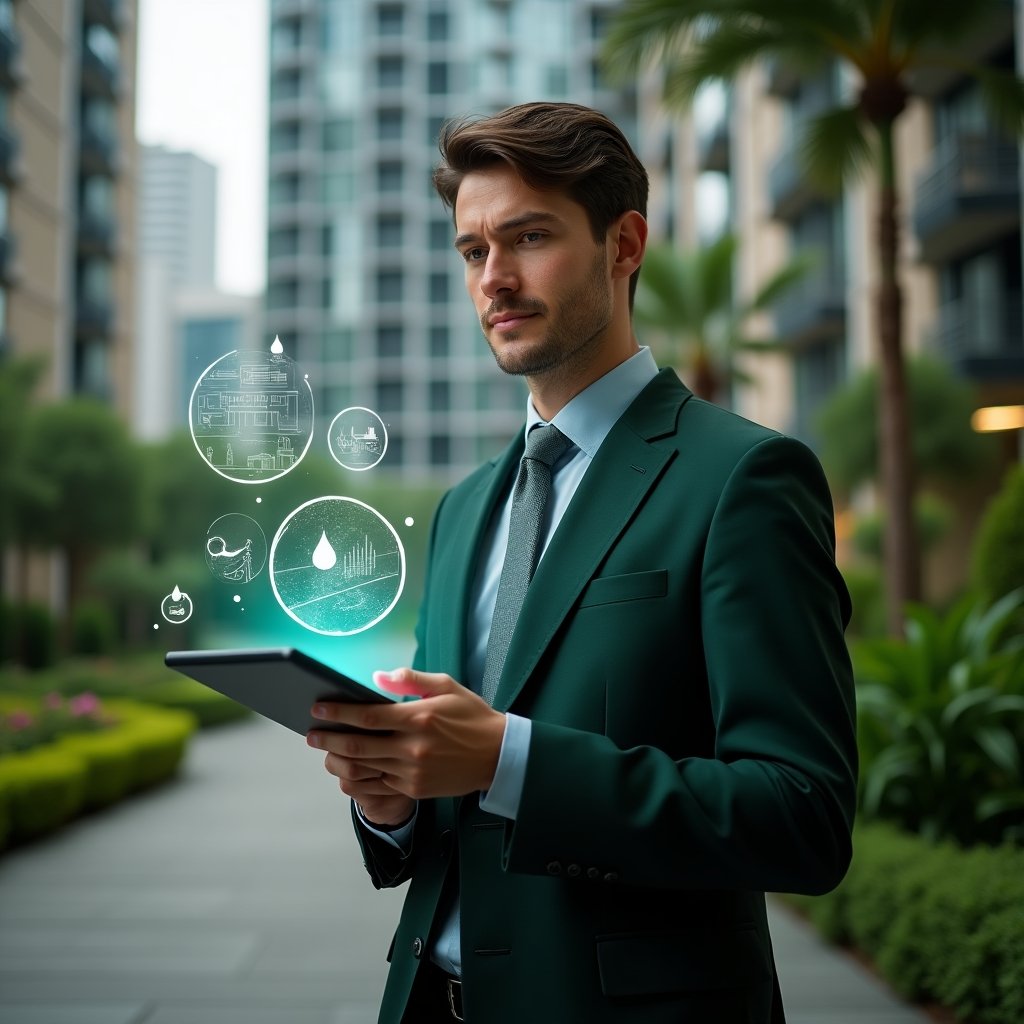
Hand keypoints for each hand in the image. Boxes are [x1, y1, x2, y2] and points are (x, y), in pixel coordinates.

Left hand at [307, 668, 506, 808]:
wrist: (498, 755)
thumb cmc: (472, 716)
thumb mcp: (446, 687)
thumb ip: (411, 680)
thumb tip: (378, 677)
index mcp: (419, 718)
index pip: (368, 716)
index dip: (339, 712)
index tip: (318, 708)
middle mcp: (413, 747)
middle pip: (359, 744)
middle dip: (329, 738)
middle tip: (310, 733)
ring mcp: (412, 772)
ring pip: (365, 767)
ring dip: (339, 758)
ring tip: (324, 749)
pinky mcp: (414, 788)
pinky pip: (377, 784)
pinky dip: (358, 776)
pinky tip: (348, 767)